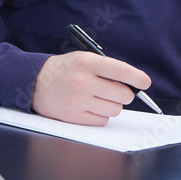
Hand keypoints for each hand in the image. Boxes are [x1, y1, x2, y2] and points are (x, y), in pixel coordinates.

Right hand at [31, 51, 151, 125]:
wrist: (34, 82)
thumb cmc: (66, 69)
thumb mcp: (86, 59)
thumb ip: (109, 68)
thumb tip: (134, 83)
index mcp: (88, 63)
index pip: (121, 71)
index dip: (138, 78)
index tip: (145, 82)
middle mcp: (82, 81)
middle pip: (122, 94)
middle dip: (126, 94)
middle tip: (121, 92)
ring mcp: (77, 100)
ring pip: (115, 109)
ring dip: (114, 105)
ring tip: (102, 98)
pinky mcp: (73, 116)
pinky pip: (102, 121)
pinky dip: (102, 115)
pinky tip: (92, 107)